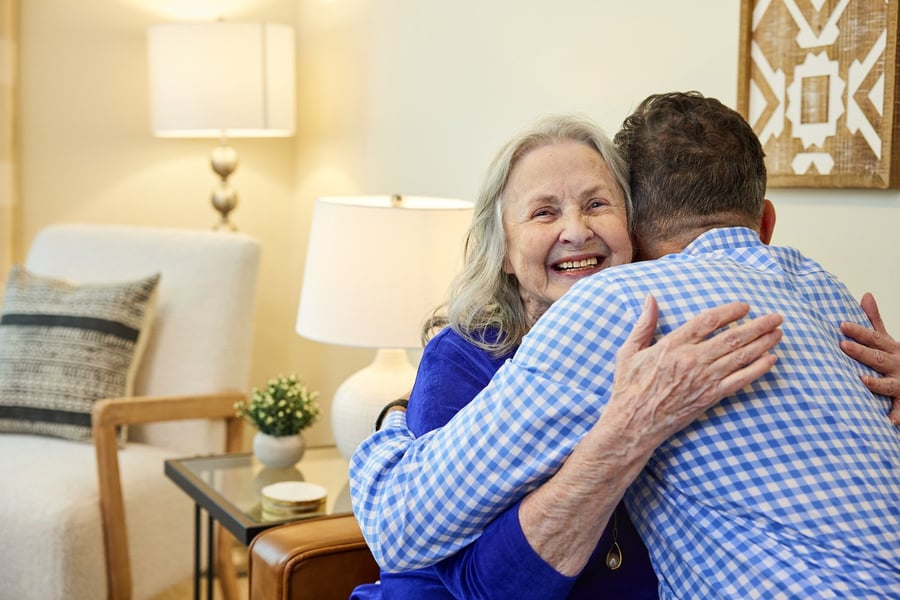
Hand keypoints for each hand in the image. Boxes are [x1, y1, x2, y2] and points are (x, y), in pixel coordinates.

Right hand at [605, 296, 782, 449]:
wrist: (633, 423)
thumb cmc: (629, 386)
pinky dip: (757, 370)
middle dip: (757, 326)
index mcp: (672, 344)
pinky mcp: (709, 397)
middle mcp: (691, 359)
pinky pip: (739, 381)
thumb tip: (650, 298)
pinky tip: (770, 360)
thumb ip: (644, 324)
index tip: (745, 307)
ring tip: (778, 334)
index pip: (708, 321)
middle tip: (776, 318)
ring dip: (762, 344)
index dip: (730, 312)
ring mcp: (703, 379)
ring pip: (740, 357)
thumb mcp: (629, 351)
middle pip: (732, 337)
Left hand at [840, 292, 899, 424]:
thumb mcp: (889, 340)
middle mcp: (898, 365)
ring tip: (862, 381)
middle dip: (862, 352)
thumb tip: (866, 296)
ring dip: (877, 384)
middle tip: (843, 346)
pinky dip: (896, 416)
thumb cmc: (899, 360)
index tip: (840, 325)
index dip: (858, 331)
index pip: (874, 338)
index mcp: (892, 349)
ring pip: (889, 385)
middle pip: (878, 358)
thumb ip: (875, 321)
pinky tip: (887, 421)